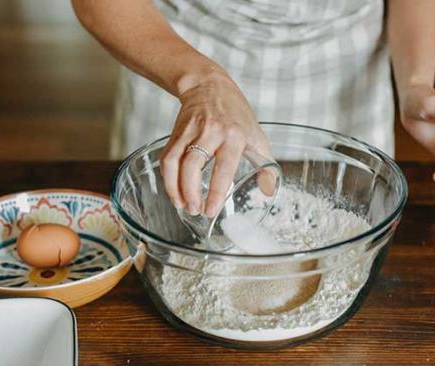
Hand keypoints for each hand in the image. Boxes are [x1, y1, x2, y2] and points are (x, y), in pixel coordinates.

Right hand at [160, 71, 269, 217]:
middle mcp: (211, 132)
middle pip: (193, 165)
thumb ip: (265, 165)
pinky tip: (174, 191)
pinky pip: (166, 158)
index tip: (211, 210)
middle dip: (191, 192)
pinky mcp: (176, 133)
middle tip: (195, 210)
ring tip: (183, 205)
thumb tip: (268, 191)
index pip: (224, 167)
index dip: (216, 191)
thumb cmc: (236, 114)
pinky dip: (167, 178)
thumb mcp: (257, 136)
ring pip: (175, 162)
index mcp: (234, 135)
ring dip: (175, 188)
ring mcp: (190, 131)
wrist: (209, 85)